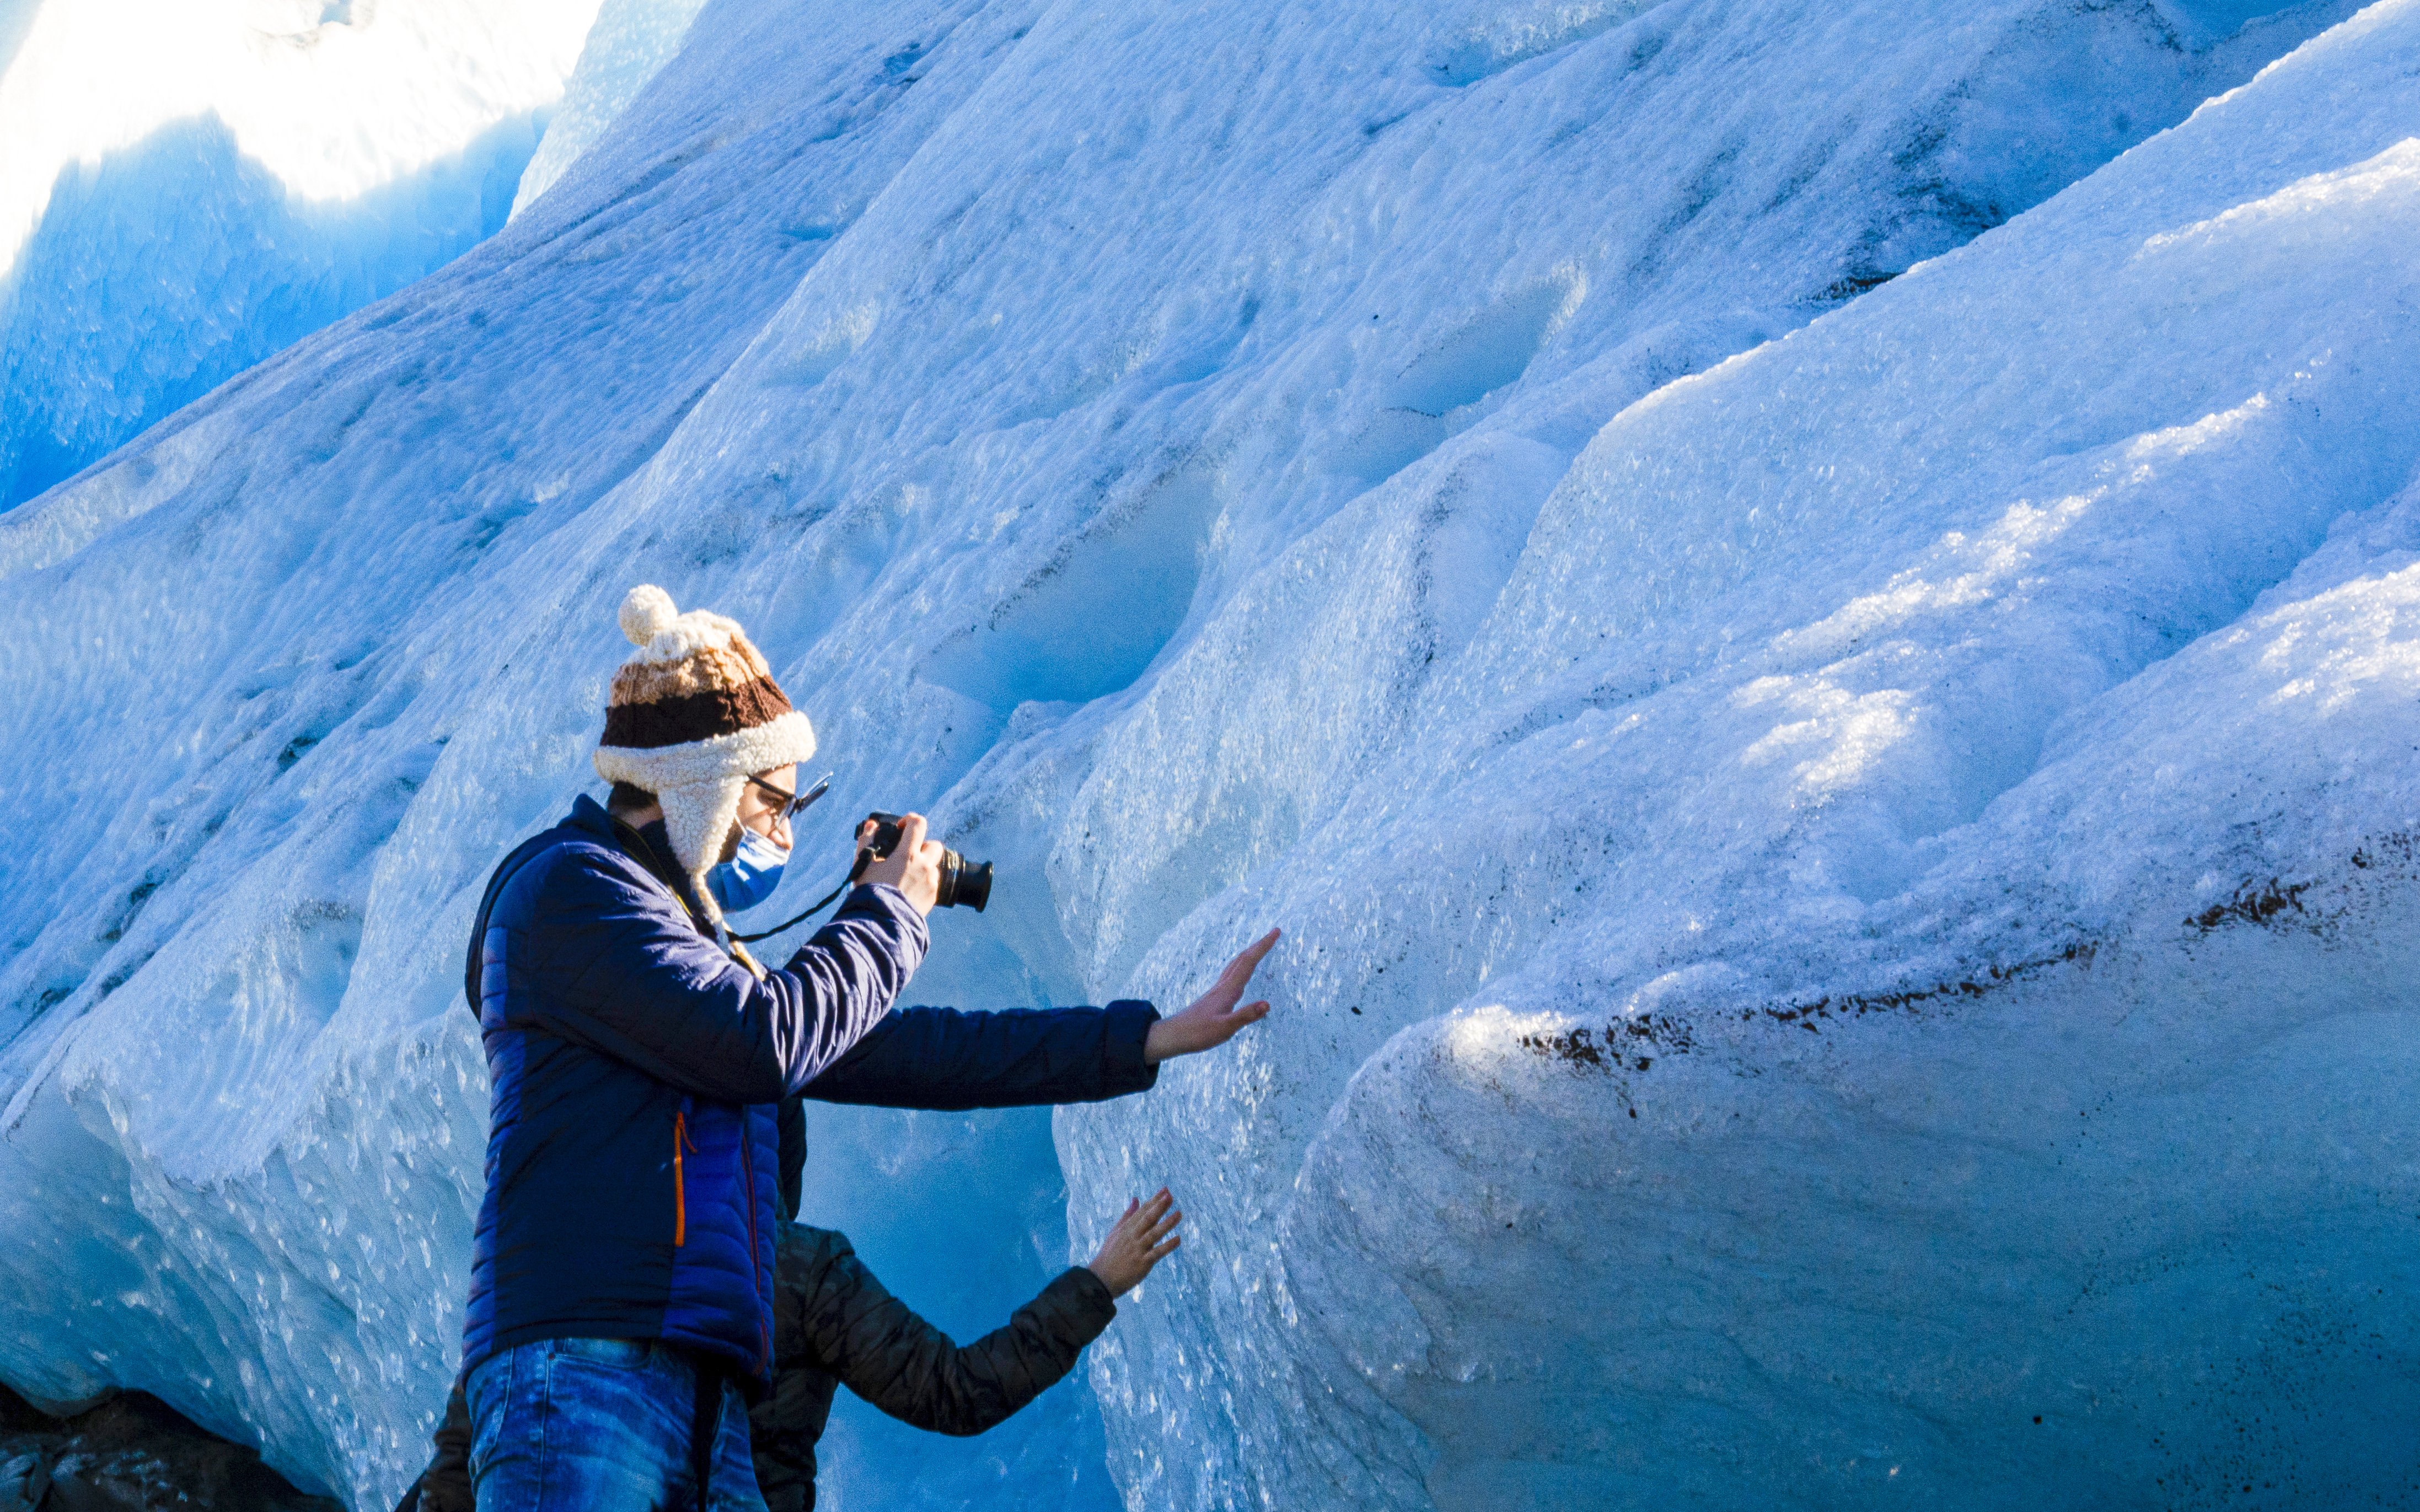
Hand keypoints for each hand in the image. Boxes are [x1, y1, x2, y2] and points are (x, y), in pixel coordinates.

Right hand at [857, 813, 942, 916]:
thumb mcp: (863, 864)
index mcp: (908, 855)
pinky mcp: (933, 897)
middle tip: (907, 854)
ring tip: (906, 875)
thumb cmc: (870, 892)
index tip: (901, 828)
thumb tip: (870, 825)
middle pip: (934, 845)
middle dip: (922, 846)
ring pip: (934, 866)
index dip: (909, 820)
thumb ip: (866, 840)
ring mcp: (931, 882)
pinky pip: (933, 883)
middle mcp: (924, 866)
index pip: (918, 824)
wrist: (881, 922)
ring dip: (923, 866)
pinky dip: (924, 882)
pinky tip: (909, 889)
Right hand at [1085, 1190, 1181, 1297]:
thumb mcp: (1115, 1232)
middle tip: (1170, 1196)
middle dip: (1159, 1207)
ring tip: (1179, 1214)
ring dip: (1167, 1223)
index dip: (1154, 1200)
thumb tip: (1136, 1199)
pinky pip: (1157, 1253)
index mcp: (1126, 1229)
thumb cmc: (1109, 1255)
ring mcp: (1137, 1250)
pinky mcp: (1142, 1263)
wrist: (1101, 1279)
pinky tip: (1178, 1239)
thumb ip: (1127, 1216)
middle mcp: (1132, 1237)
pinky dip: (1167, 1246)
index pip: (1142, 1212)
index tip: (1165, 1190)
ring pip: (1154, 1234)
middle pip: (1147, 1219)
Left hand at [1144, 928, 1278, 1063]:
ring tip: (1259, 948)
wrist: (1173, 1035)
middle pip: (1242, 959)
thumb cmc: (1197, 1033)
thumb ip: (1245, 1016)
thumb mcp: (1225, 1029)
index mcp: (1228, 990)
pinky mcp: (1213, 997)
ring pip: (1235, 965)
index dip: (1263, 947)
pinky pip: (1230, 974)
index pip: (1249, 963)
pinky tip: (1239, 974)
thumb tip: (1267, 1004)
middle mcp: (1222, 986)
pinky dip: (1240, 966)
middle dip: (1259, 945)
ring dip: (1249, 954)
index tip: (1275, 932)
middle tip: (1273, 934)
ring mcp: (1216, 991)